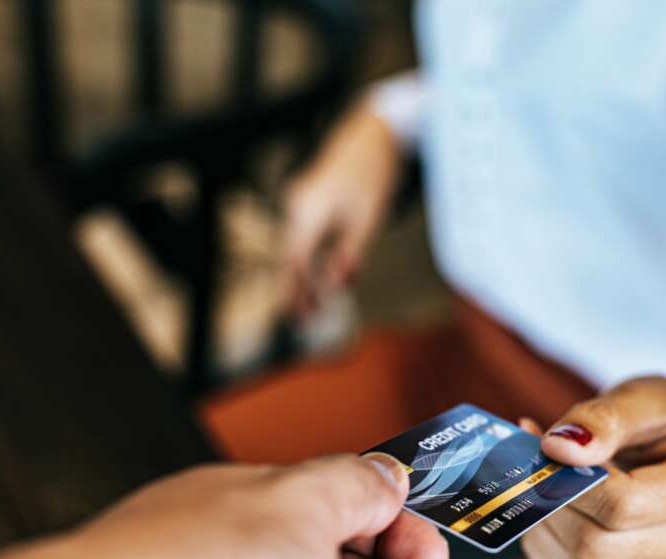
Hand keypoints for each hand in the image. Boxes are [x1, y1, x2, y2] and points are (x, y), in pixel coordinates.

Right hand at [284, 101, 401, 314]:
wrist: (375, 132)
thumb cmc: (374, 173)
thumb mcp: (369, 219)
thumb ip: (352, 254)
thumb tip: (340, 285)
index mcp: (308, 212)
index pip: (296, 262)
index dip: (298, 292)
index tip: (302, 317)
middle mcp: (297, 205)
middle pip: (291, 256)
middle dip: (297, 289)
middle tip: (304, 319)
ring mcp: (301, 200)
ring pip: (297, 246)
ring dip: (306, 275)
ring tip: (315, 304)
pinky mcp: (309, 198)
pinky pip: (305, 234)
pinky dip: (313, 256)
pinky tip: (324, 275)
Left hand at [520, 377, 665, 558]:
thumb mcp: (642, 396)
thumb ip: (602, 417)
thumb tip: (558, 448)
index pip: (624, 505)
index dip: (569, 483)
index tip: (547, 451)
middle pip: (597, 547)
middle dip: (550, 506)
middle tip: (534, 469)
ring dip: (543, 531)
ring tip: (541, 489)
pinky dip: (550, 551)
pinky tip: (554, 514)